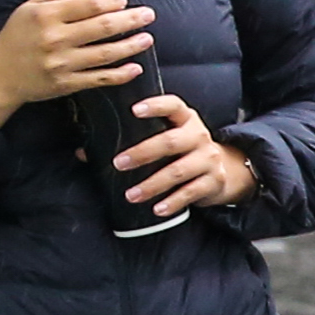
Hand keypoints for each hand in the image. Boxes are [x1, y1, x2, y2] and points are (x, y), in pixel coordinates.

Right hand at [0, 0, 153, 124]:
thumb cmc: (15, 38)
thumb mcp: (31, 6)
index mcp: (46, 16)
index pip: (88, 4)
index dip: (111, 1)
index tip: (123, 1)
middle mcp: (56, 39)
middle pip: (102, 27)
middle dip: (130, 20)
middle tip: (148, 14)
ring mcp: (62, 64)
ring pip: (105, 53)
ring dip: (131, 45)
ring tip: (147, 38)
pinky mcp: (66, 84)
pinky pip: (99, 79)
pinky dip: (120, 74)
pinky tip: (135, 67)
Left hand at [114, 94, 260, 220]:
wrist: (227, 170)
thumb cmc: (185, 150)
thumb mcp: (172, 135)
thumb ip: (140, 137)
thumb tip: (87, 151)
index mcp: (186, 119)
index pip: (173, 105)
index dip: (155, 105)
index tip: (134, 110)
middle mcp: (199, 135)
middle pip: (170, 142)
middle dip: (142, 153)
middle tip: (119, 164)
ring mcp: (208, 159)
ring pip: (177, 171)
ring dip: (152, 185)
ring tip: (131, 195)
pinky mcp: (213, 181)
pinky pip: (190, 192)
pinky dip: (172, 202)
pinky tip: (157, 209)